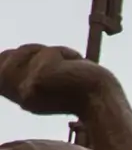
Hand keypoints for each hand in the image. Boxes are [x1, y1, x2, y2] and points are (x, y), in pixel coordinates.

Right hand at [0, 44, 118, 117]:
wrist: (103, 99)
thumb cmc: (80, 89)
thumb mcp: (47, 80)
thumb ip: (25, 69)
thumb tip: (6, 55)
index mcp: (19, 97)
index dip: (4, 58)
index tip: (12, 55)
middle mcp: (18, 95)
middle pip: (5, 56)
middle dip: (30, 51)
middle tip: (56, 61)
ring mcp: (27, 88)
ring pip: (25, 50)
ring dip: (49, 52)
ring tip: (67, 66)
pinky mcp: (40, 79)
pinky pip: (49, 52)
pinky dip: (65, 53)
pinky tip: (76, 67)